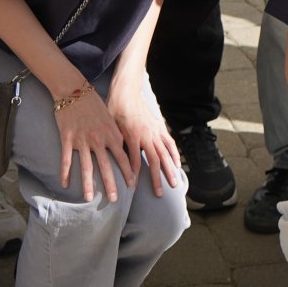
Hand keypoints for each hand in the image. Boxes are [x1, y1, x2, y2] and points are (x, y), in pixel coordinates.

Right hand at [54, 84, 134, 202]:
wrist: (73, 89)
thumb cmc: (94, 103)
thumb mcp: (110, 118)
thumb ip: (115, 134)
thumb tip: (123, 150)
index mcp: (111, 133)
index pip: (123, 157)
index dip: (128, 172)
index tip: (132, 186)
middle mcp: (98, 139)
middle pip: (106, 166)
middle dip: (111, 184)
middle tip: (114, 200)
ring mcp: (82, 140)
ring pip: (86, 167)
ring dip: (88, 184)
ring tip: (90, 198)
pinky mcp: (67, 138)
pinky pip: (66, 160)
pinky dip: (65, 173)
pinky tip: (65, 185)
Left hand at [108, 81, 181, 197]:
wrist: (126, 92)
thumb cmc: (114, 109)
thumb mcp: (110, 126)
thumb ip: (116, 143)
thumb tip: (114, 162)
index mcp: (133, 136)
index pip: (135, 161)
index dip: (134, 176)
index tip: (134, 189)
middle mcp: (147, 135)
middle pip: (155, 160)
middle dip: (157, 178)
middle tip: (160, 194)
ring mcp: (155, 131)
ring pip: (165, 154)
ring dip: (170, 170)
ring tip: (174, 184)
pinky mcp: (160, 127)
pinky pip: (169, 142)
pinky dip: (174, 154)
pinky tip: (177, 165)